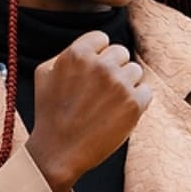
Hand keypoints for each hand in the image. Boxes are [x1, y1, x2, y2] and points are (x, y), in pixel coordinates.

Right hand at [24, 30, 151, 191]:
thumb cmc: (50, 113)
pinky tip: (118, 113)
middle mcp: (101, 66)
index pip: (102, 39)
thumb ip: (68, 53)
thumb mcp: (45, 74)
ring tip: (107, 104)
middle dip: (112, 69)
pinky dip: (136, 101)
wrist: (58, 152)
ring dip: (125, 85)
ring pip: (135, 71)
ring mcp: (120, 85)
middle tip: (99, 92)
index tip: (92, 73)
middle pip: (121, 53)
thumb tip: (92, 46)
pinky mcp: (134, 104)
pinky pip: (146, 91)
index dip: (98, 56)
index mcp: (78, 54)